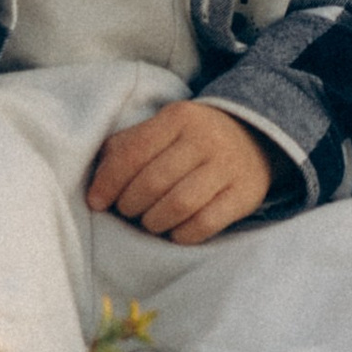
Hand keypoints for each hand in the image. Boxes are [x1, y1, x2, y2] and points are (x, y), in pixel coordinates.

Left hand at [87, 101, 280, 242]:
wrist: (255, 134)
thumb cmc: (193, 138)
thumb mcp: (163, 128)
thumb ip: (128, 147)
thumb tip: (97, 184)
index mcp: (178, 117)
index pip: (133, 153)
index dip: (108, 182)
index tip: (96, 202)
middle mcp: (205, 139)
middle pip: (153, 182)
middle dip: (130, 205)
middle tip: (128, 211)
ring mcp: (227, 166)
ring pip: (179, 204)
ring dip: (154, 221)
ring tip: (150, 221)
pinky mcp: (244, 194)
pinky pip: (206, 223)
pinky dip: (183, 234)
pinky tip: (176, 230)